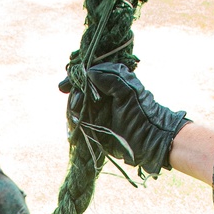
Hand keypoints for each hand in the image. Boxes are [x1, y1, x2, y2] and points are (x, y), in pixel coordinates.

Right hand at [67, 63, 190, 175]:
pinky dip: (76, 124)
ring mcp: (98, 112)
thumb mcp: (128, 93)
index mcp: (111, 83)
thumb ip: (111, 79)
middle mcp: (103, 96)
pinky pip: (80, 124)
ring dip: (73, 112)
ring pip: (78, 108)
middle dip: (75, 97)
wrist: (149, 141)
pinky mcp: (96, 128)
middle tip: (75, 105)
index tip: (64, 87)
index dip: (75, 80)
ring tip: (75, 117)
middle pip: (80, 92)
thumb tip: (89, 72)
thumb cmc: (141, 115)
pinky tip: (75, 125)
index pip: (87, 77)